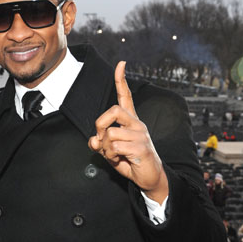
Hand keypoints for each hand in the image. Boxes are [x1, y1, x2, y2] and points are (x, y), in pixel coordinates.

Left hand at [88, 61, 167, 203]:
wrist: (149, 178)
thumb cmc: (130, 161)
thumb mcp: (111, 152)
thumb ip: (100, 144)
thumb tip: (93, 140)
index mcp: (130, 122)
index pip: (126, 97)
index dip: (121, 81)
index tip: (120, 64)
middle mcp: (137, 124)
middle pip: (114, 110)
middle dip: (100, 124)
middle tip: (101, 139)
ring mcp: (140, 135)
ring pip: (111, 134)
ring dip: (106, 148)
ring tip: (115, 155)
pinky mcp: (141, 147)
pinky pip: (116, 147)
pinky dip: (112, 156)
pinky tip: (120, 160)